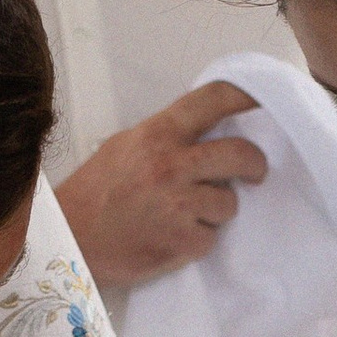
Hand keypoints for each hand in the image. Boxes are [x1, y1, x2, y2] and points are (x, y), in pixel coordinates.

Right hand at [56, 84, 266, 289]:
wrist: (70, 241)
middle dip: (254, 164)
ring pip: (228, 202)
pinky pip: (211, 237)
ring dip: (215, 210)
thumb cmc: (95, 194)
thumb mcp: (124, 147)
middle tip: (253, 172)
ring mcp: (179, 204)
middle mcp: (171, 164)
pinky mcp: (182, 241)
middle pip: (240, 153)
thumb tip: (205, 131)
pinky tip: (171, 237)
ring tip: (185, 214)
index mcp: (157, 134)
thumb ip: (165, 137)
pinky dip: (197, 239)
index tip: (266, 100)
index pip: (214, 100)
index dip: (248, 96)